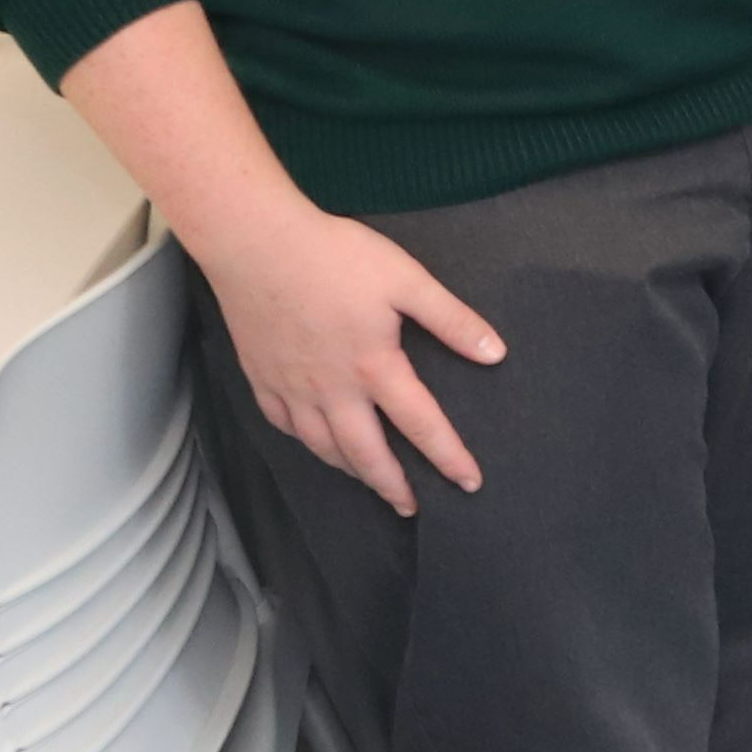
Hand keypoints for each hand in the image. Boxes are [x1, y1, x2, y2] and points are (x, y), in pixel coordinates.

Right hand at [191, 198, 502, 515]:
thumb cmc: (335, 256)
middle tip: (411, 508)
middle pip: (365, 453)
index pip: (421, 424)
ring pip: (322, 447)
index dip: (448, 457)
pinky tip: (316, 444)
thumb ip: (452, 320)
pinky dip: (306, 443)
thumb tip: (496, 354)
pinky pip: (285, 426)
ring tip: (370, 482)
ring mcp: (291, 388)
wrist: (256, 244)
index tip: (469, 483)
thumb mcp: (407, 279)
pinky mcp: (261, 378)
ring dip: (350, 470)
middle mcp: (331, 389)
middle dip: (392, 486)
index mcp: (374, 366)